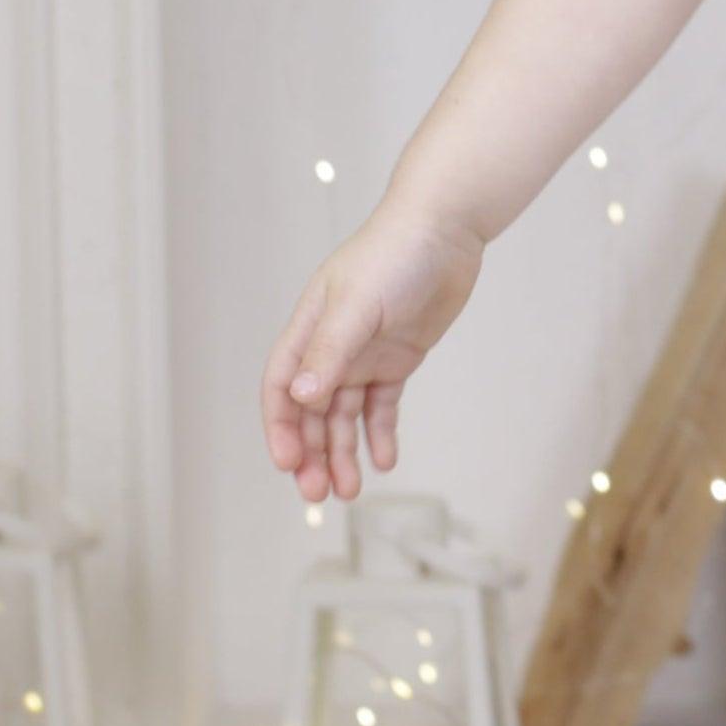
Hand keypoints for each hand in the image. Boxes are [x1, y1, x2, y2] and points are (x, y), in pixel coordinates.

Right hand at [259, 198, 486, 503]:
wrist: (444, 231)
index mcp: (309, 330)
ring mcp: (364, 355)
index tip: (288, 464)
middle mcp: (331, 347)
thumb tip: (302, 397)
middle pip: (310, 411)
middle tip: (318, 494)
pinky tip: (385, 460)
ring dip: (342, 453)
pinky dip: (380, 433)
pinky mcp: (398, 359)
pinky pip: (381, 406)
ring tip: (349, 490)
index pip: (281, 388)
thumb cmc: (393, 255)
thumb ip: (330, 351)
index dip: (280, 427)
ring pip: (344, 415)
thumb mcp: (357, 304)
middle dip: (310, 453)